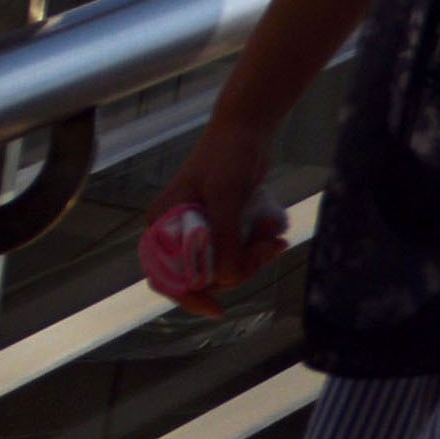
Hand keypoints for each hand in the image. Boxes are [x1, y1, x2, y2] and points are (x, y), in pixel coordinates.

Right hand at [144, 120, 279, 314]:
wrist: (247, 129)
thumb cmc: (228, 155)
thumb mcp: (226, 196)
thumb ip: (224, 239)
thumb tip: (226, 280)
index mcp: (163, 226)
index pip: (167, 277)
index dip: (189, 297)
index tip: (217, 309)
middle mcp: (176, 232)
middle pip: (206, 274)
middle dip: (240, 268)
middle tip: (268, 249)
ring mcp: (199, 231)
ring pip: (227, 265)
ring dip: (255, 257)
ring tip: (275, 236)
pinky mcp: (221, 227)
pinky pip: (239, 251)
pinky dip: (258, 247)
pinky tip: (276, 233)